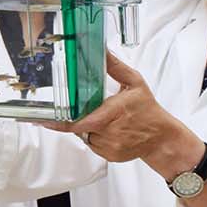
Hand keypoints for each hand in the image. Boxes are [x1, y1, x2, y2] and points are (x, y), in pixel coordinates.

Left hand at [43, 53, 199, 170]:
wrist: (162, 138)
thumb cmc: (148, 110)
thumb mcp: (135, 83)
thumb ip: (115, 67)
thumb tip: (102, 51)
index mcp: (112, 113)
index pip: (79, 121)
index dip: (60, 122)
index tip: (43, 121)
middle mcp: (109, 132)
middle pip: (80, 127)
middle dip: (78, 118)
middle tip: (91, 110)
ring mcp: (109, 147)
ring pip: (85, 136)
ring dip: (88, 128)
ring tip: (107, 119)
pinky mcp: (110, 156)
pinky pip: (93, 145)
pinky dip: (95, 137)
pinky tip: (110, 130)